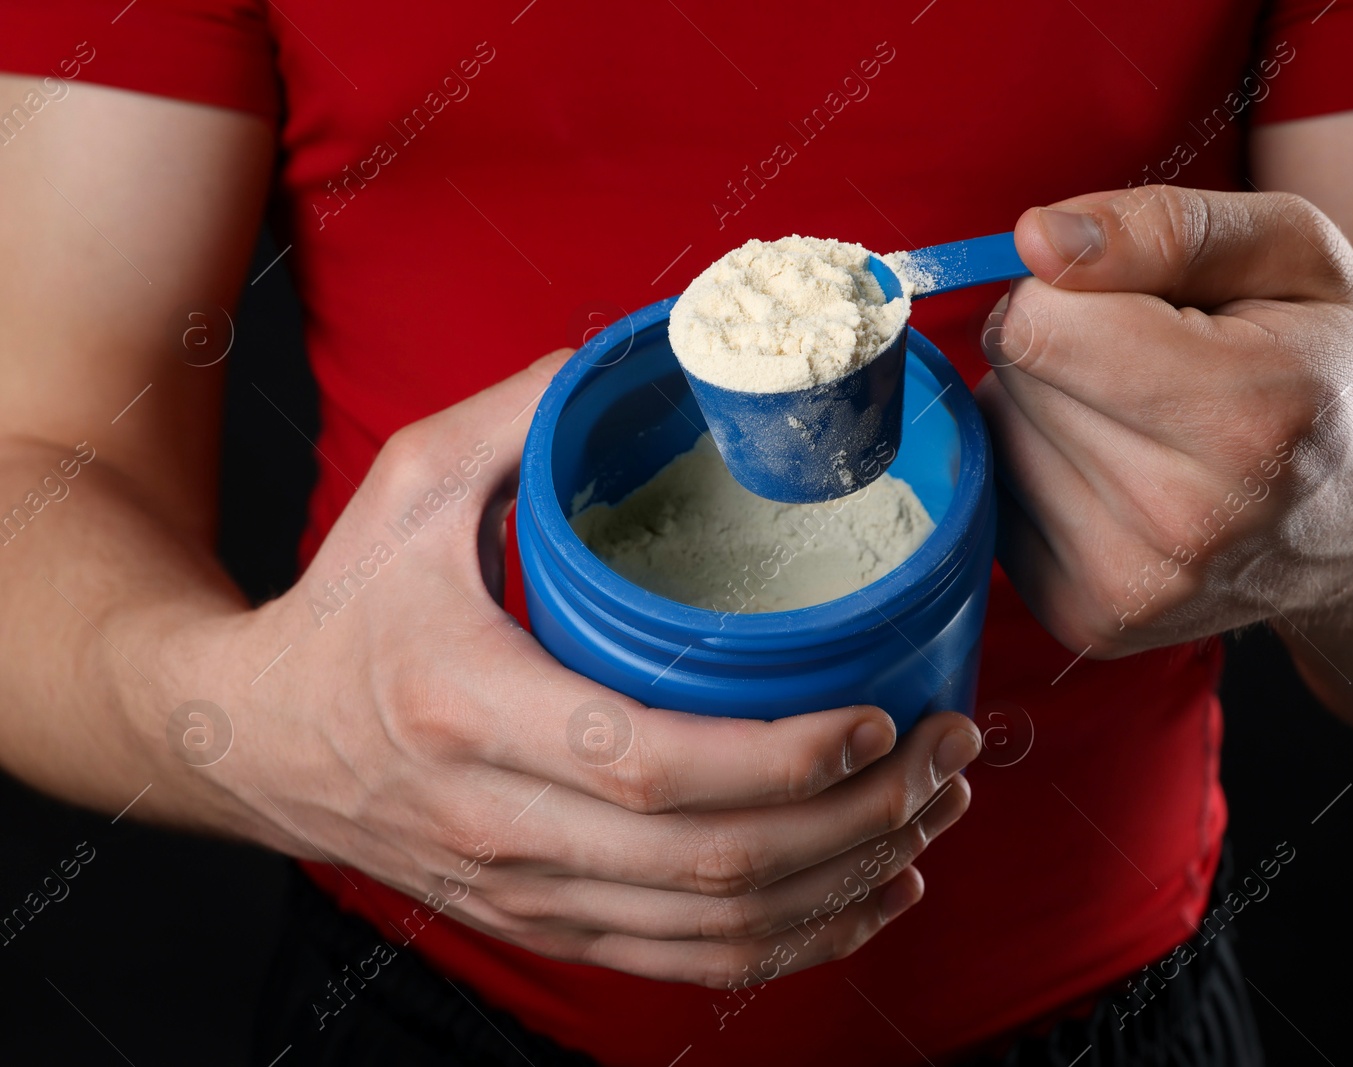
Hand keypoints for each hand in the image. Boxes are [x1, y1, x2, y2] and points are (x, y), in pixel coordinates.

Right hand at [136, 350, 980, 985]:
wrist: (252, 740)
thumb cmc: (346, 606)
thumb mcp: (414, 482)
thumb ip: (531, 412)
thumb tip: (655, 353)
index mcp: (472, 711)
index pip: (654, 769)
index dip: (785, 759)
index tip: (880, 715)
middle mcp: (500, 826)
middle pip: (713, 863)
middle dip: (857, 818)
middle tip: (949, 754)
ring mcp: (525, 895)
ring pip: (717, 930)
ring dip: (846, 883)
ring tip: (932, 816)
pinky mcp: (544, 928)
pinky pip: (688, 965)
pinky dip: (795, 944)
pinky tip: (867, 896)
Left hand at [977, 184, 1352, 655]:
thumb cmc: (1339, 366)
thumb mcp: (1292, 250)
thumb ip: (1163, 227)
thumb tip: (1033, 237)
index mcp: (1247, 416)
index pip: (1040, 324)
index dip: (1077, 288)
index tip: (1145, 302)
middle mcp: (1186, 522)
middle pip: (1014, 377)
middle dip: (1066, 347)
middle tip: (1161, 366)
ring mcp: (1133, 588)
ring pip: (997, 438)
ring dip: (1051, 413)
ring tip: (1150, 424)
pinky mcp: (1090, 621)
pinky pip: (996, 501)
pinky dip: (1043, 474)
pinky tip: (1125, 476)